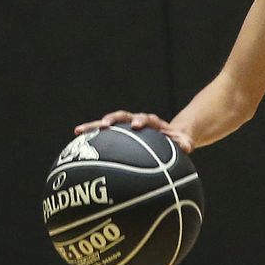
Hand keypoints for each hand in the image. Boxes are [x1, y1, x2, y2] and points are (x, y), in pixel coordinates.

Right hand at [74, 109, 193, 151]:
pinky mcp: (120, 135)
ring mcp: (126, 127)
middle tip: (103, 124)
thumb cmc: (178, 141)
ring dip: (94, 126)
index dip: (140, 121)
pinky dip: (91, 139)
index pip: (145, 119)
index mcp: (153, 123)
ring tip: (78, 131)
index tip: (136, 125)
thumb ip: (185, 143)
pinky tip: (76, 147)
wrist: (172, 136)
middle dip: (112, 119)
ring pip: (108, 124)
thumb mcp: (184, 142)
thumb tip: (187, 147)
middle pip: (122, 116)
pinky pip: (104, 136)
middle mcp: (137, 121)